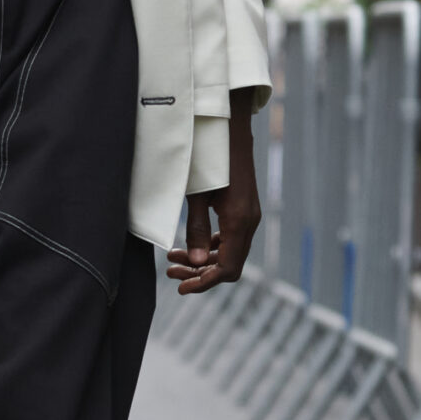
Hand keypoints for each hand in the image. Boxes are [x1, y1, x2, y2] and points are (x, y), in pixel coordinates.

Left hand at [167, 105, 262, 294]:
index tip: (182, 288)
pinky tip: (192, 245)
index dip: (205, 283)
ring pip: (230, 253)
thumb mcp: (196, 194)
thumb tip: (198, 264)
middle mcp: (249, 221)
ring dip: (204, 261)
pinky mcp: (244, 210)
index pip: (228, 268)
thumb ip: (197, 229)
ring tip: (174, 260)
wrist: (229, 131)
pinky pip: (232, 239)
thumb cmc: (209, 158)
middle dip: (201, 274)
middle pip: (229, 265)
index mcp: (239, 220)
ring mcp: (249, 216)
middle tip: (171, 274)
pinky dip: (213, 247)